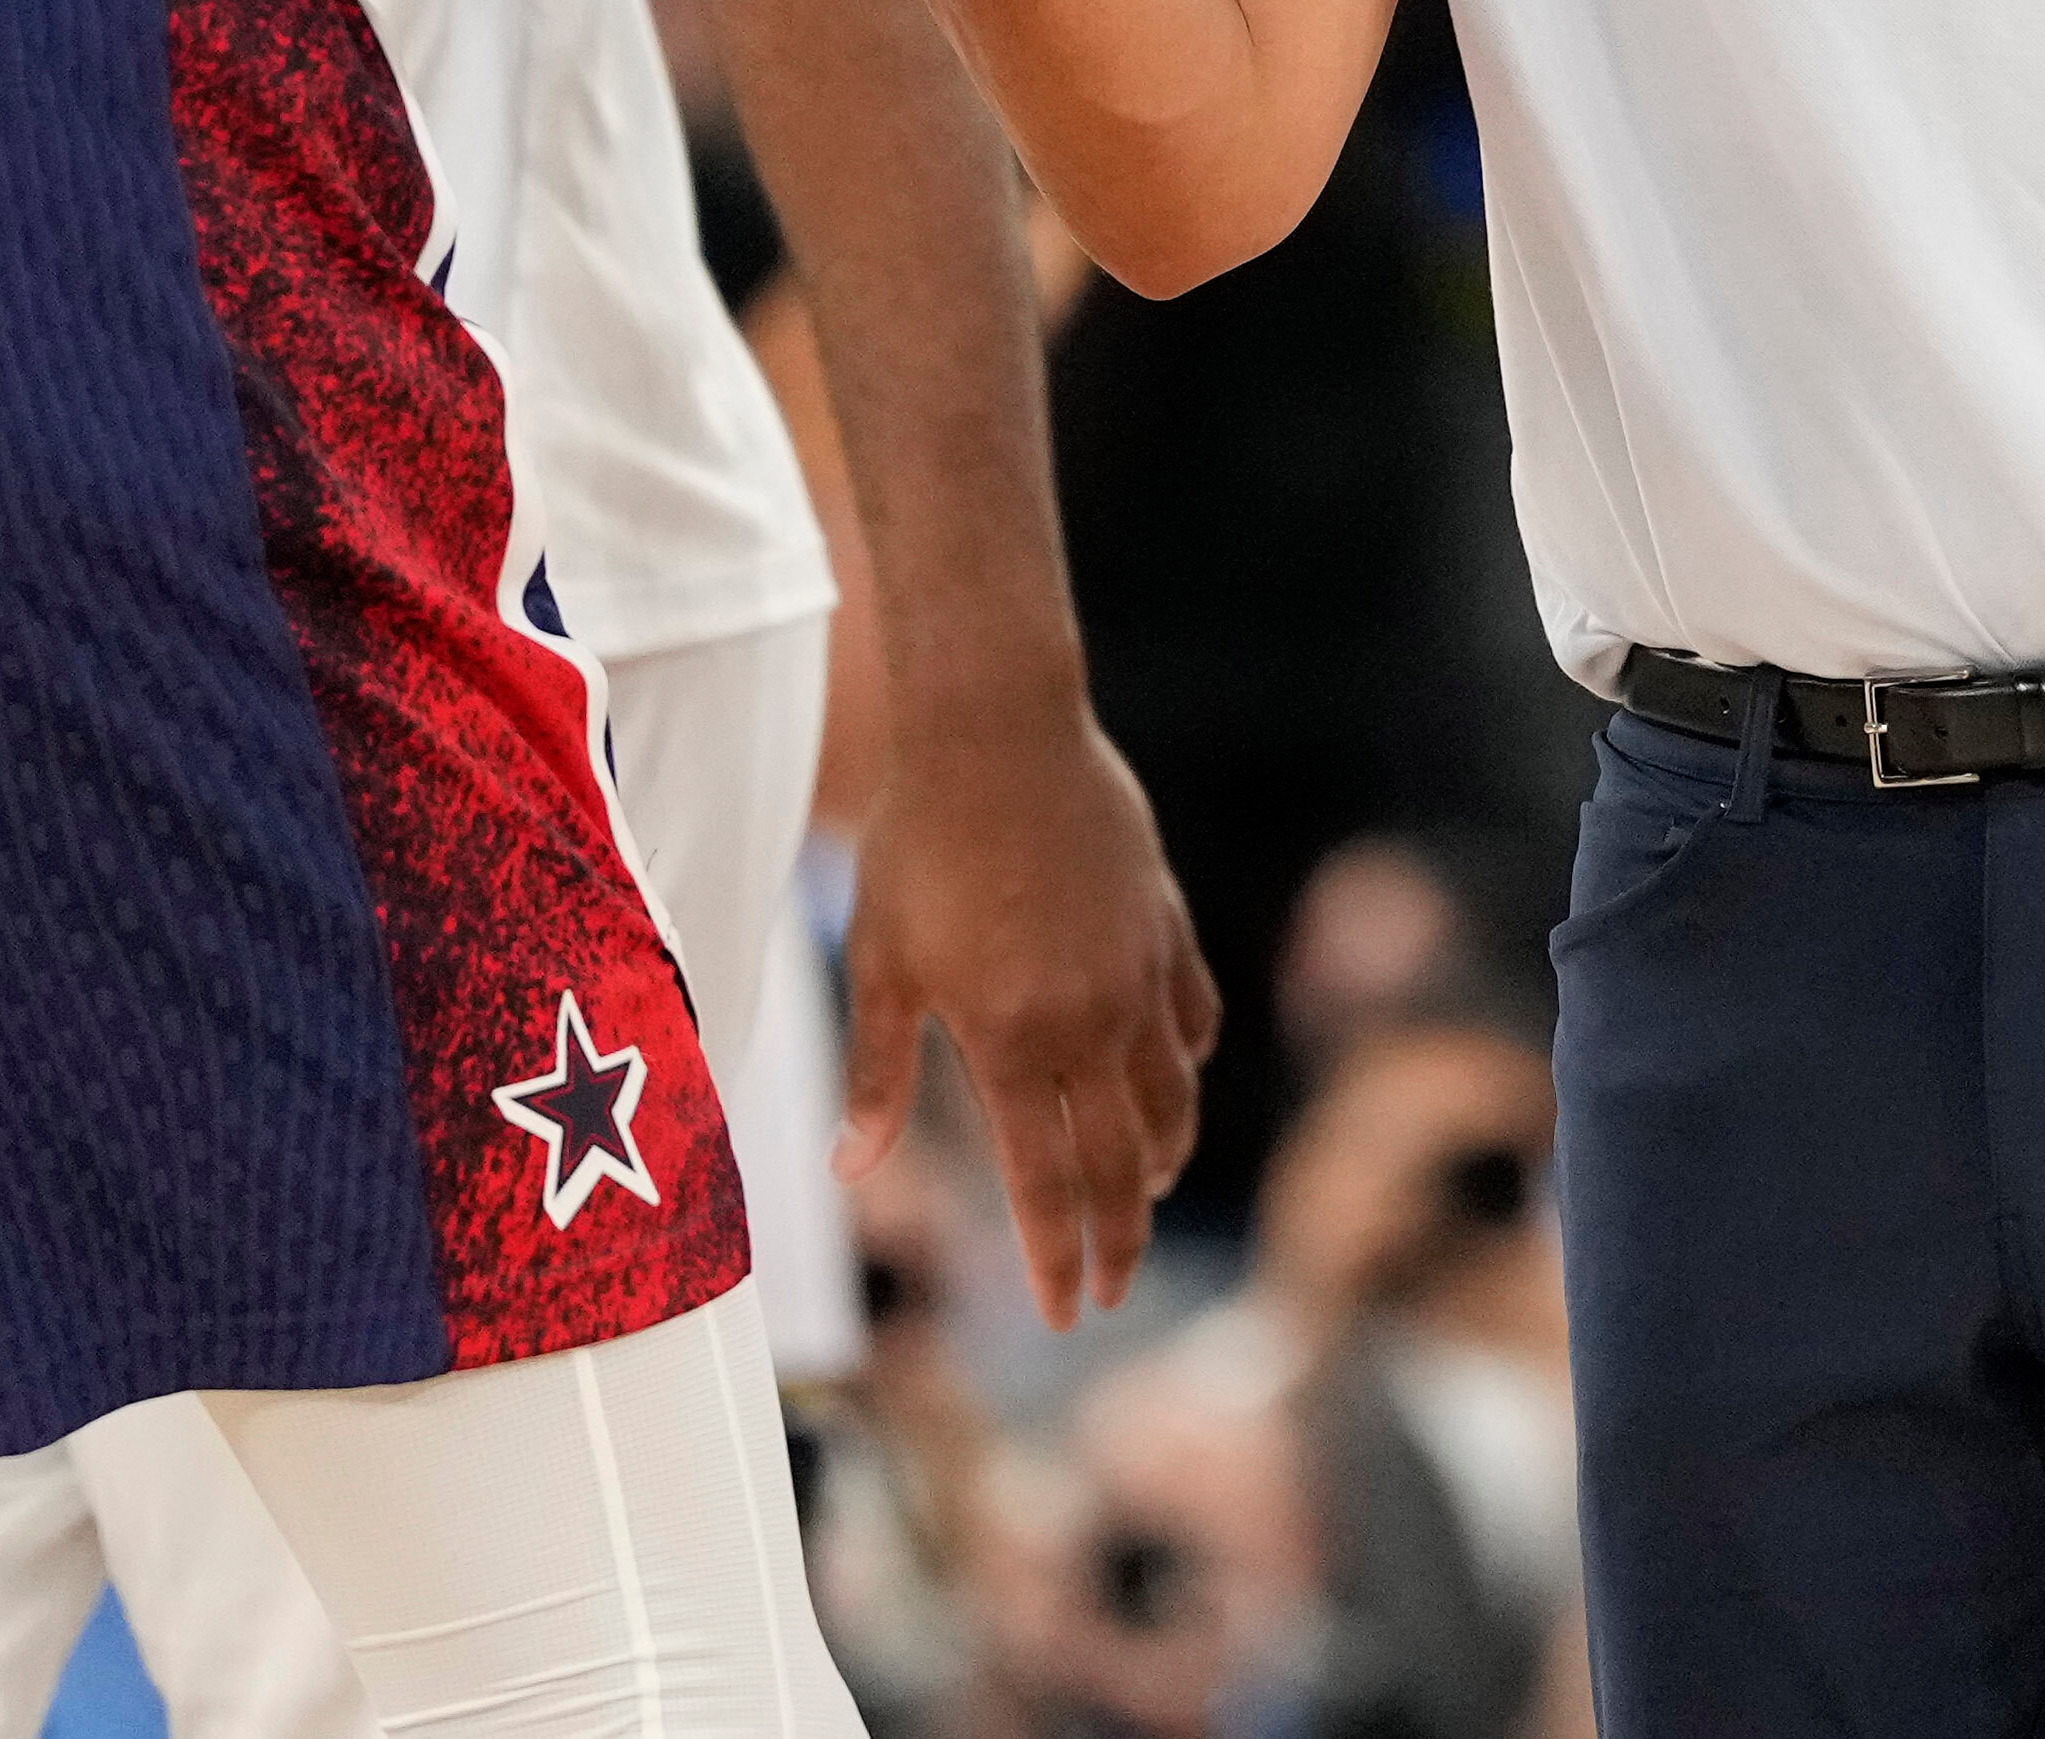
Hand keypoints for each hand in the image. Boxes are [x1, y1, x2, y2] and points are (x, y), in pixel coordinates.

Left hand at [838, 692, 1222, 1326]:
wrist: (999, 728)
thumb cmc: (920, 841)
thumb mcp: (882, 961)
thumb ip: (879, 1074)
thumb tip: (852, 1170)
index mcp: (1012, 1042)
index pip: (1045, 1186)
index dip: (1056, 1260)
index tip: (1061, 1315)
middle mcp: (1090, 1022)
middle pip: (1121, 1164)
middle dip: (1120, 1241)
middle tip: (1111, 1290)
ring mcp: (1139, 974)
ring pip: (1171, 1098)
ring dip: (1161, 1160)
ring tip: (1147, 1196)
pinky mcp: (1164, 925)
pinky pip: (1192, 1017)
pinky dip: (1186, 1065)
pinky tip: (1175, 1080)